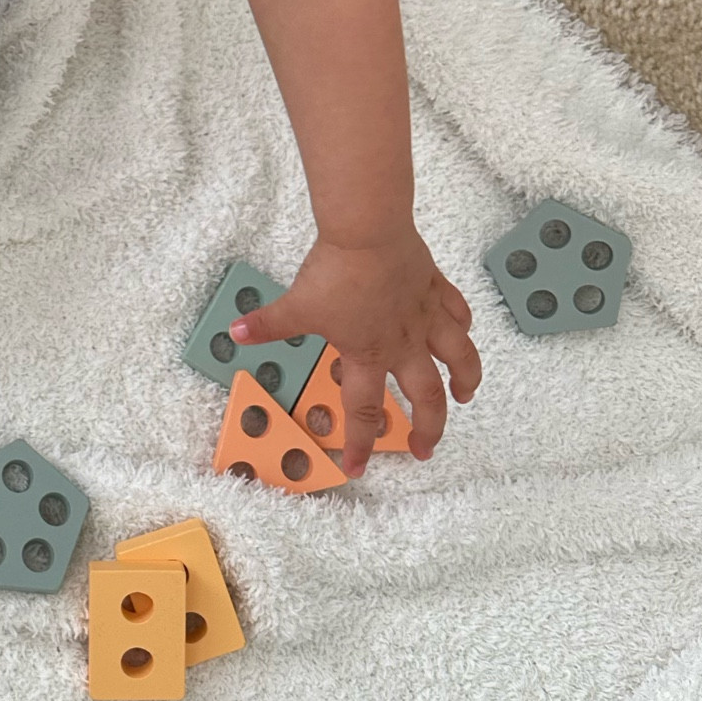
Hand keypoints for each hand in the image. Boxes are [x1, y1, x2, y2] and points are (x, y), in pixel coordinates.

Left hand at [231, 226, 481, 478]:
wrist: (369, 231)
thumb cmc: (335, 271)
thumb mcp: (296, 304)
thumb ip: (268, 324)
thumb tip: (236, 333)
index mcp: (368, 354)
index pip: (363, 411)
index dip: (360, 443)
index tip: (359, 468)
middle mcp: (402, 342)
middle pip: (424, 396)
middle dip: (428, 428)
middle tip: (425, 449)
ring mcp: (425, 315)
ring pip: (458, 356)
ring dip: (465, 379)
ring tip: (465, 396)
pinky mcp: (435, 288)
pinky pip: (457, 312)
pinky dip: (462, 326)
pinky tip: (464, 333)